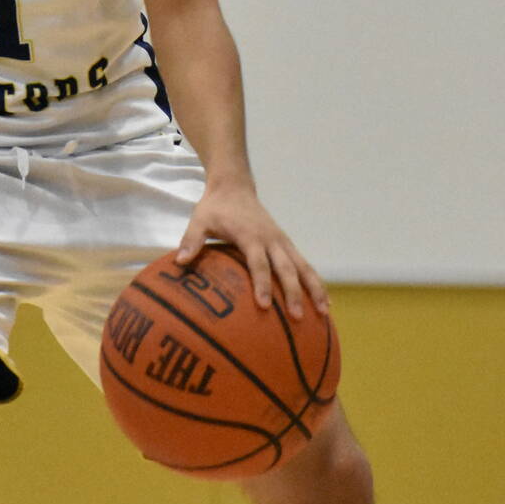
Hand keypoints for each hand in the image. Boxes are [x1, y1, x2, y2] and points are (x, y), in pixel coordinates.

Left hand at [174, 179, 328, 319]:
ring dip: (314, 288)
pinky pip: (304, 265)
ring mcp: (282, 241)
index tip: (263, 305)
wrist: (234, 186)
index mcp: (250, 235)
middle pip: (286, 268)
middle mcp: (270, 239)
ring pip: (303, 266)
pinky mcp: (287, 244)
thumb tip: (179, 262)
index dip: (261, 283)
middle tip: (297, 316)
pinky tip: (324, 302)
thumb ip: (191, 240)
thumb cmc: (215, 208)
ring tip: (325, 312)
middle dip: (293, 292)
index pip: (258, 263)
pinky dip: (316, 282)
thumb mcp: (199, 220)